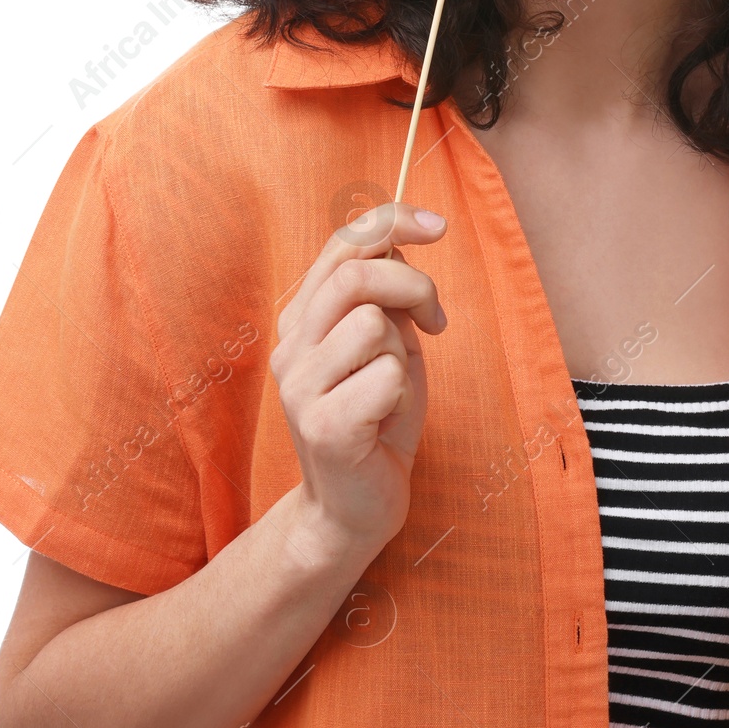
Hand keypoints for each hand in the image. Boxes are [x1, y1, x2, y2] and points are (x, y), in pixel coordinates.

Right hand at [271, 202, 448, 557]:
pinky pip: (387, 377)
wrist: (356, 506)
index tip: (438, 226)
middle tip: (435, 322)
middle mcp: (290, 346)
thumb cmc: (379, 417)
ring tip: (392, 390)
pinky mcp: (323, 426)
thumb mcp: (387, 342)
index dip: (392, 222)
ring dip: (403, 356)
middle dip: (415, 287)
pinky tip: (385, 422)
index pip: (341, 244)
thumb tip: (400, 239)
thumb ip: (384, 294)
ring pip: (374, 325)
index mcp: (302, 318)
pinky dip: (403, 395)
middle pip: (357, 275)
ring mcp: (300, 386)